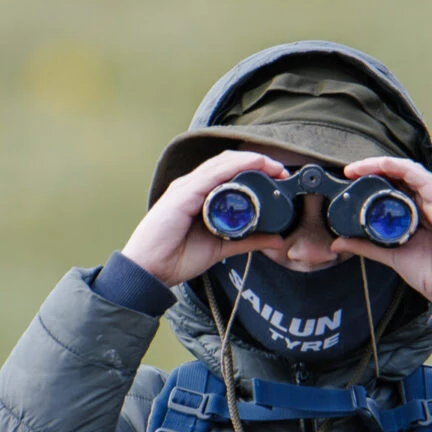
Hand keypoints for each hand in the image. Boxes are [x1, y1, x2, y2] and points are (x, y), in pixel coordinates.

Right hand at [121, 150, 290, 287]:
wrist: (149, 271)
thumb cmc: (176, 257)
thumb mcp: (223, 246)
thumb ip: (249, 240)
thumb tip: (277, 240)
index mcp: (199, 194)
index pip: (229, 170)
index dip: (255, 168)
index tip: (279, 177)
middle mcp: (192, 186)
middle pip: (227, 162)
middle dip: (257, 161)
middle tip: (281, 171)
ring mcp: (186, 188)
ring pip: (221, 164)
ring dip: (250, 161)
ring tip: (272, 166)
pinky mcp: (182, 195)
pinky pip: (211, 175)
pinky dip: (233, 167)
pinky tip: (251, 165)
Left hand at [328, 156, 431, 304]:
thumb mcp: (391, 255)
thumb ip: (367, 246)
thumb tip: (339, 242)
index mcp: (419, 213)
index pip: (396, 186)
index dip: (374, 178)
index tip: (349, 178)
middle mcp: (429, 204)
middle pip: (401, 176)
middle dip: (374, 168)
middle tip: (350, 170)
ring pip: (410, 172)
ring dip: (384, 165)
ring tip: (360, 167)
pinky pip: (422, 179)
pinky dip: (402, 169)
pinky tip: (385, 166)